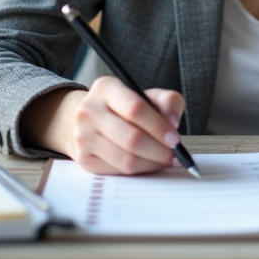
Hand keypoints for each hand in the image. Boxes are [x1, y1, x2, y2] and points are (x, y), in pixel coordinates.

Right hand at [32, 78, 185, 174]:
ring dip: (153, 163)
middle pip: (131, 138)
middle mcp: (89, 111)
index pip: (135, 108)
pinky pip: (119, 171)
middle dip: (160, 150)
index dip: (159, 127)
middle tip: (176, 155)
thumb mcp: (146, 95)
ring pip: (126, 159)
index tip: (176, 139)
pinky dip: (141, 171)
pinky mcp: (84, 158)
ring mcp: (83, 136)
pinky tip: (150, 164)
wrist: (90, 119)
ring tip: (166, 160)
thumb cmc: (124, 107)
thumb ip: (167, 101)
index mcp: (105, 87)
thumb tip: (173, 120)